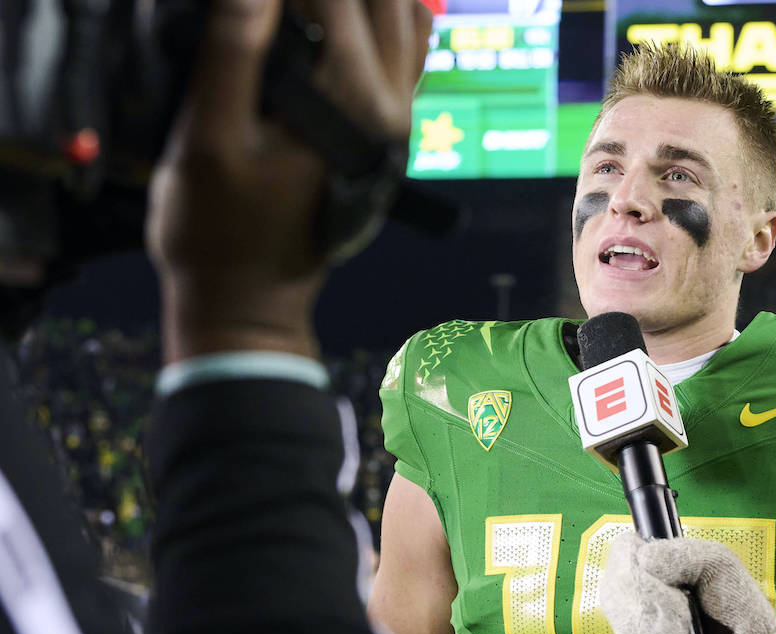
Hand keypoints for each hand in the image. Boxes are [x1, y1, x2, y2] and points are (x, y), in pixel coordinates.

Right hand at [147, 0, 430, 361]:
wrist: (249, 300)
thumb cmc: (217, 230)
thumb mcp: (207, 140)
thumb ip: (232, 55)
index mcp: (352, 103)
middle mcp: (391, 108)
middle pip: (384, 1)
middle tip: (279, 4)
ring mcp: (397, 121)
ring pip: (406, 20)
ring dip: (364, 1)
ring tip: (311, 6)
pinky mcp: (387, 132)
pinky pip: (406, 56)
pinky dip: (382, 22)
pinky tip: (338, 19)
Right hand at [599, 533, 775, 633]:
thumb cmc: (735, 603)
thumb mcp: (718, 564)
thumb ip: (682, 554)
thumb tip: (645, 558)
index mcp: (654, 561)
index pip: (623, 550)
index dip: (636, 565)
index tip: (668, 580)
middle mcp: (637, 588)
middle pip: (615, 587)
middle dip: (652, 602)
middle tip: (684, 612)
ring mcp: (634, 621)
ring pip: (620, 621)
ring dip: (657, 629)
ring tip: (684, 632)